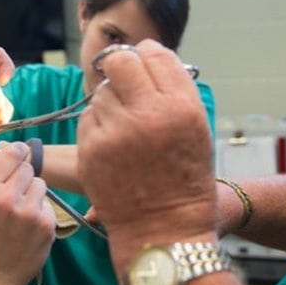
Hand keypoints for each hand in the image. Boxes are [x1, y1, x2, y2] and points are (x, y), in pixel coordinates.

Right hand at [0, 143, 55, 284]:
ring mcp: (28, 211)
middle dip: (24, 179)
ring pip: (41, 185)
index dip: (18, 153)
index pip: (12, 154)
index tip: (20, 156)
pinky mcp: (45, 224)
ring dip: (34, 195)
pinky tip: (29, 228)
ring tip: (22, 214)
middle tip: (16, 196)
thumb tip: (17, 152)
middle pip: (29, 169)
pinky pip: (48, 205)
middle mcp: (6, 197)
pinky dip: (41, 214)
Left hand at [76, 40, 215, 273]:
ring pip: (101, 93)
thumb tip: (146, 57)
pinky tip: (112, 145)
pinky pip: (88, 118)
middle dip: (120, 68)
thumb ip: (174, 92)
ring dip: (111, 103)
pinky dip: (97, 126)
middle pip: (120, 62)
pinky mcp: (91, 150)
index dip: (147, 56)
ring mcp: (117, 132)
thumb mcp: (197, 131)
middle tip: (124, 82)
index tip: (144, 65)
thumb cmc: (184, 181)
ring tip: (125, 128)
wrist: (165, 230)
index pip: (155, 54)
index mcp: (182, 107)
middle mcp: (150, 114)